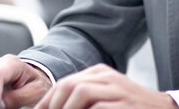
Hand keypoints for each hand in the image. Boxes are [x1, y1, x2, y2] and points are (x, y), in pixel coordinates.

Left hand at [35, 64, 177, 108]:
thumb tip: (53, 108)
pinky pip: (98, 107)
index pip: (64, 83)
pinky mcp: (125, 104)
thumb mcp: (107, 98)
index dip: (47, 102)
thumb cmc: (131, 108)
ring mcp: (118, 90)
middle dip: (52, 105)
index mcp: (100, 73)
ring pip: (81, 91)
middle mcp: (107, 77)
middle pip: (69, 84)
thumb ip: (85, 100)